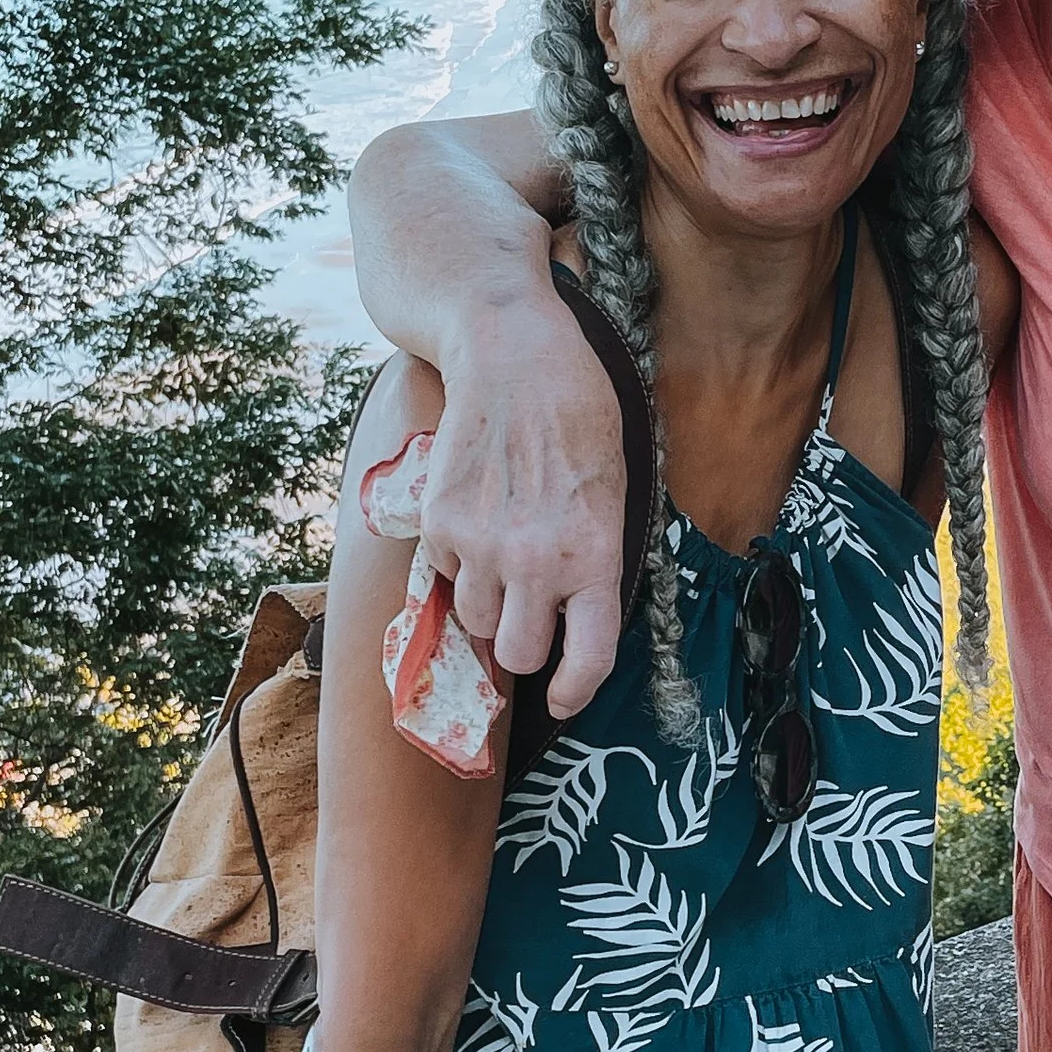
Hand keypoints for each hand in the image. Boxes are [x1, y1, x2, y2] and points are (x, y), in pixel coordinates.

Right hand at [420, 306, 627, 715]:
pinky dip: (455, 560)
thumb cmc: (578, 414)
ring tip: (500, 557)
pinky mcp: (439, 522)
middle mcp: (536, 561)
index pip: (590, 657)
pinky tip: (476, 513)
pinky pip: (442, 573)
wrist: (513, 354)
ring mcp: (481, 544)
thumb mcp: (612, 488)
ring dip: (485, 605)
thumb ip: (594, 556)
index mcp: (595, 554)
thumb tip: (573, 615)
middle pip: (517, 655)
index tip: (565, 698)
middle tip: (527, 619)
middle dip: (523, 645)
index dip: (576, 690)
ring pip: (472, 622)